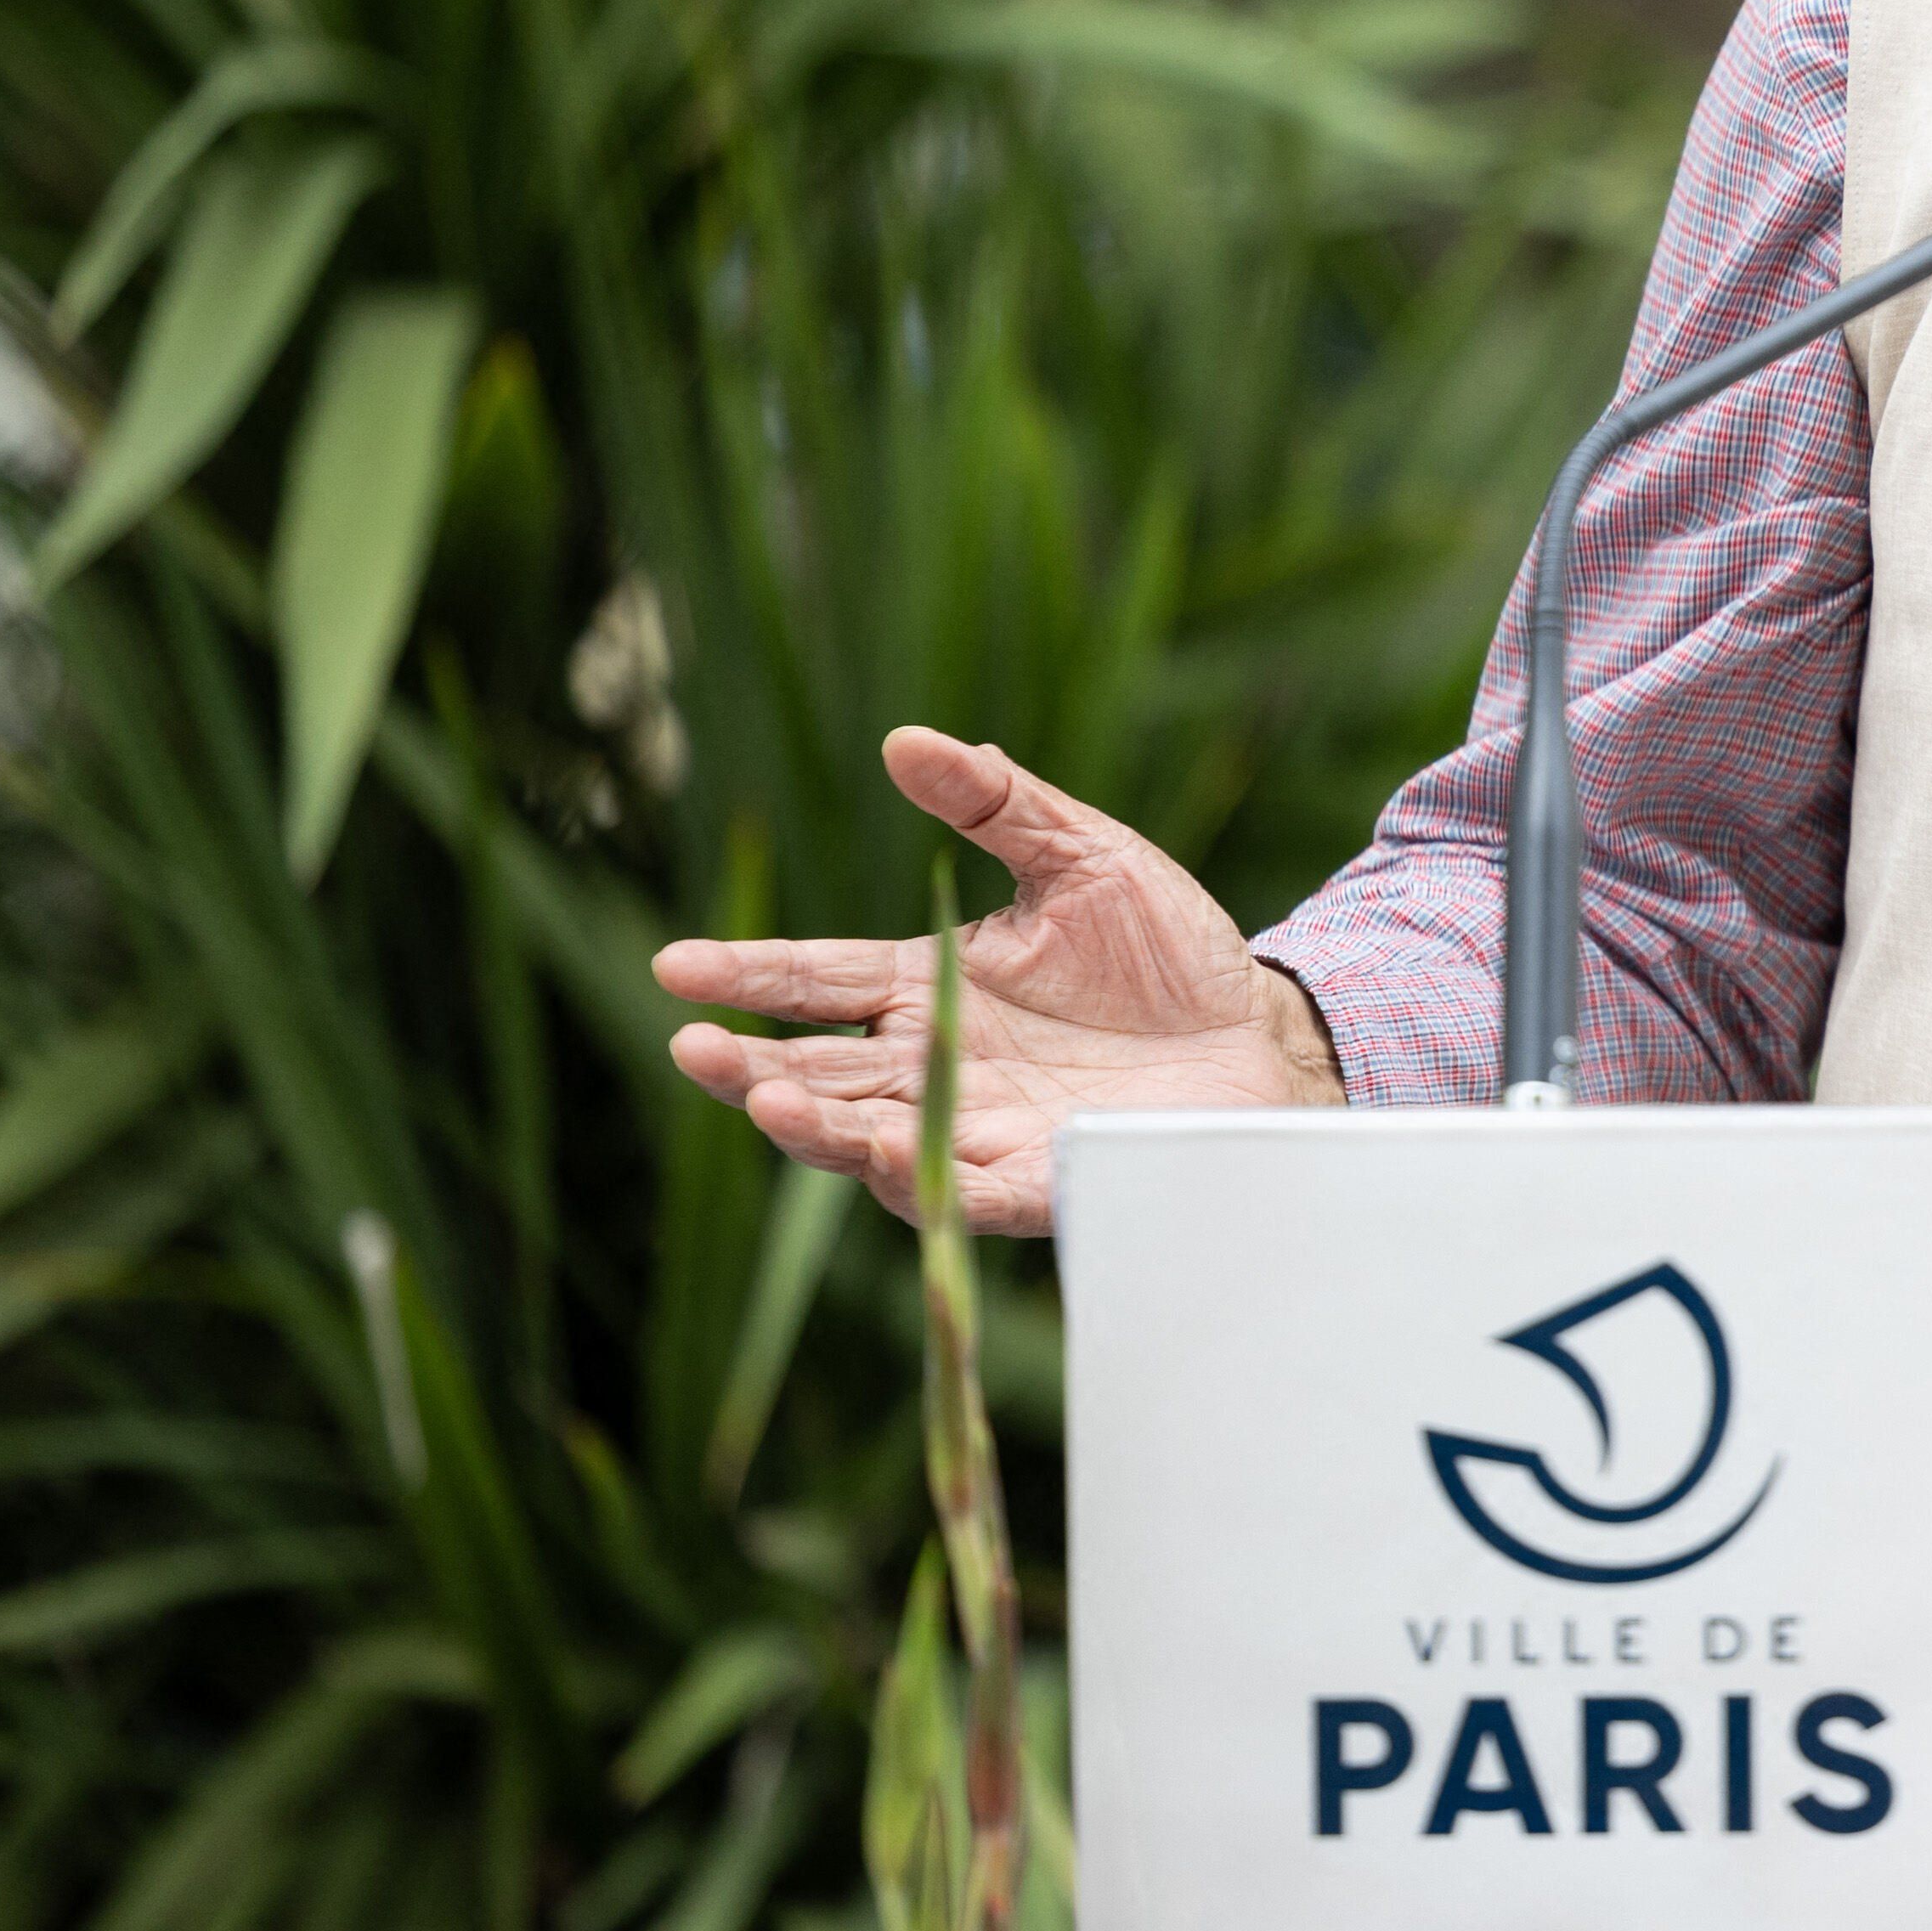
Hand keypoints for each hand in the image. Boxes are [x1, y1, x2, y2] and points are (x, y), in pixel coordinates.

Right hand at [654, 727, 1343, 1235]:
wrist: (1256, 1028)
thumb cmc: (1166, 946)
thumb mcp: (1084, 856)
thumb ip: (999, 805)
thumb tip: (906, 740)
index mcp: (934, 985)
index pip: (820, 979)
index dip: (749, 974)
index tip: (675, 965)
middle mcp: (939, 1063)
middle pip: (822, 1068)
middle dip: (751, 1063)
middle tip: (693, 1047)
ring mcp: (981, 1125)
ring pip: (869, 1136)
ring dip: (814, 1123)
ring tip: (765, 1097)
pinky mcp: (1038, 1179)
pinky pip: (960, 1190)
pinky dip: (914, 1177)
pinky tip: (875, 1154)